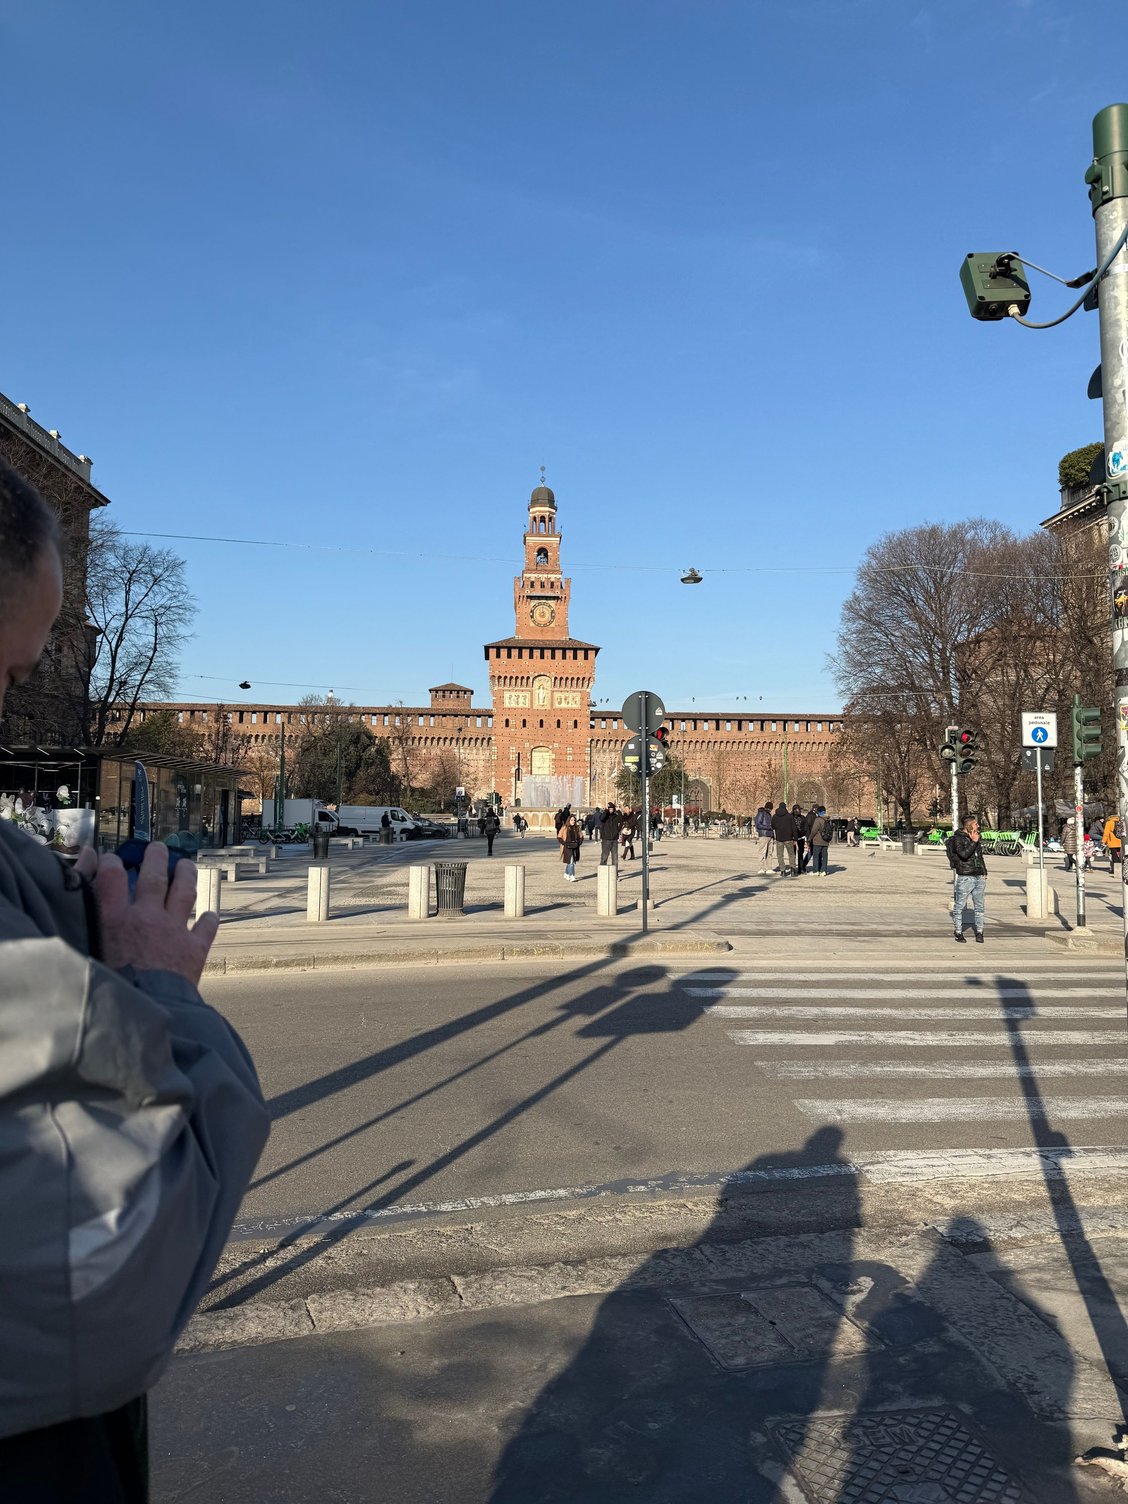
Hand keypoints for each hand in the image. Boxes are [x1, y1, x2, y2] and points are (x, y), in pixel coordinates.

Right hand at [93, 841, 218, 984]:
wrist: (143, 1008)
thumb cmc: (106, 983)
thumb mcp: (83, 945)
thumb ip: (82, 912)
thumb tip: (81, 885)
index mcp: (114, 918)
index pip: (112, 877)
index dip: (110, 863)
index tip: (110, 859)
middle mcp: (147, 917)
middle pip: (154, 878)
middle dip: (156, 859)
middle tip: (159, 848)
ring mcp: (174, 931)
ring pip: (184, 893)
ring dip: (186, 876)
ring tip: (187, 865)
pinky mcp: (194, 950)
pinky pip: (206, 929)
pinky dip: (209, 921)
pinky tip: (211, 916)